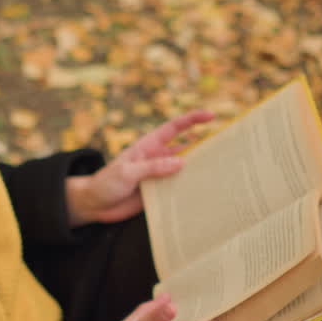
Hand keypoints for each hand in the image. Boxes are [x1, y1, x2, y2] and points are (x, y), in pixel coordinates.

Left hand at [66, 110, 214, 226]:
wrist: (94, 205)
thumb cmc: (106, 183)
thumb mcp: (127, 173)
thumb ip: (152, 167)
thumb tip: (182, 162)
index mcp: (149, 146)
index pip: (174, 128)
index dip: (193, 119)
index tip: (212, 115)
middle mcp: (158, 159)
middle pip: (186, 150)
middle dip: (205, 147)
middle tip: (228, 149)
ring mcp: (160, 176)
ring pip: (185, 171)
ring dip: (200, 172)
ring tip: (222, 174)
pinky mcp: (159, 193)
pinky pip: (178, 190)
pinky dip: (190, 191)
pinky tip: (204, 196)